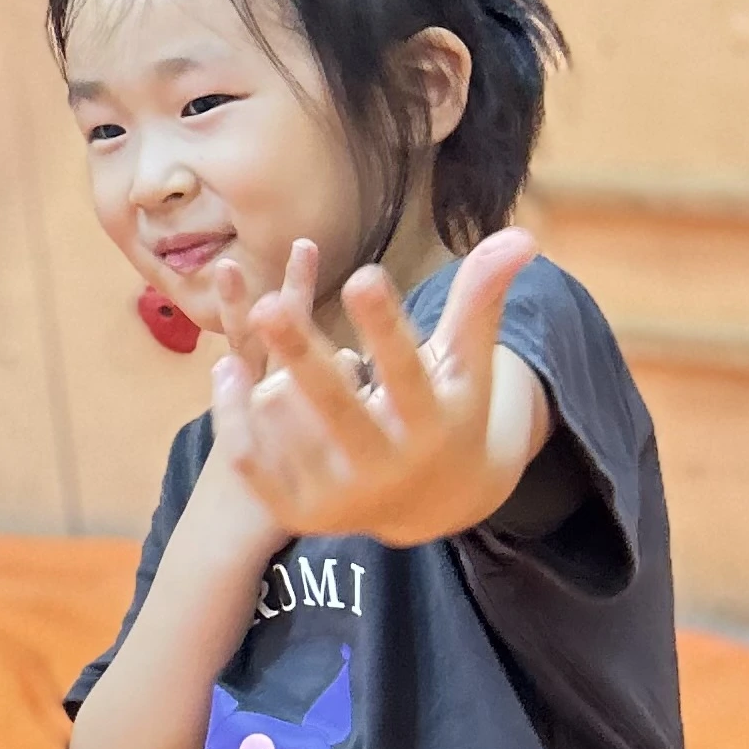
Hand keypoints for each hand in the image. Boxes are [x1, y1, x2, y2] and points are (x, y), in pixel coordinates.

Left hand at [209, 228, 535, 545]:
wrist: (436, 505)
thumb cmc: (450, 411)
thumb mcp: (467, 363)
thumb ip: (481, 299)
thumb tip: (522, 236)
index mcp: (432, 426)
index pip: (407, 373)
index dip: (386, 327)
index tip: (363, 275)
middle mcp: (387, 467)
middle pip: (337, 407)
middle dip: (303, 357)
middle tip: (268, 303)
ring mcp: (340, 495)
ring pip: (286, 423)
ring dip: (273, 379)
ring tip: (271, 332)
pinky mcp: (299, 512)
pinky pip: (251, 460)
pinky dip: (234, 416)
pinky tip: (227, 369)